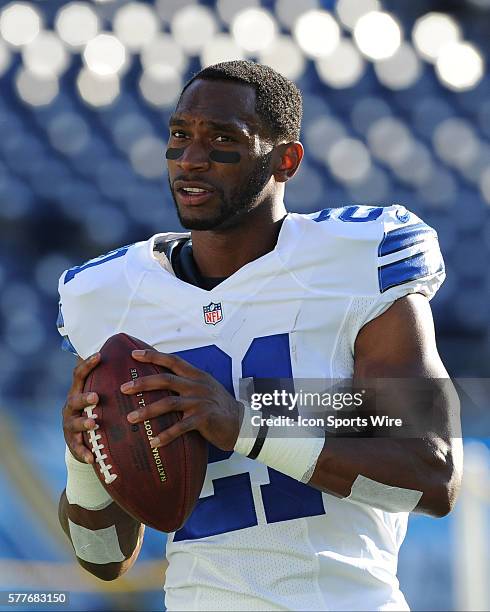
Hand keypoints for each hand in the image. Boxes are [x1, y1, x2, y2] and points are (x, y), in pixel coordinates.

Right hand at [62, 353, 100, 463]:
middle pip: (73, 400)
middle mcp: (71, 407)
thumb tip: (133, 354)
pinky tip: (92, 457)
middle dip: (84, 398)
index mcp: (79, 392)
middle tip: (96, 397)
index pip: (79, 375)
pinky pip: (77, 449)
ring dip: (83, 423)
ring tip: (94, 423)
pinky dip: (84, 452)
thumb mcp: (103, 395)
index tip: (99, 355)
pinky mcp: (73, 444)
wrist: (86, 440)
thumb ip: (111, 379)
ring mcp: (70, 426)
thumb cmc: (99, 410)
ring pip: (73, 423)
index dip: (87, 364)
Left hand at [121, 350, 242, 450]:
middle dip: (142, 383)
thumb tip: (160, 380)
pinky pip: (181, 427)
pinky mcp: (204, 419)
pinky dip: (166, 435)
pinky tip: (154, 442)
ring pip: (169, 403)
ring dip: (147, 411)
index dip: (153, 356)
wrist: (241, 422)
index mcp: (196, 375)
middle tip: (123, 388)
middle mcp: (197, 385)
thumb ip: (185, 382)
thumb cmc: (217, 406)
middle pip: (165, 380)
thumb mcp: (204, 387)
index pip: (172, 361)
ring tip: (131, 418)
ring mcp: (200, 402)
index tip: (134, 354)